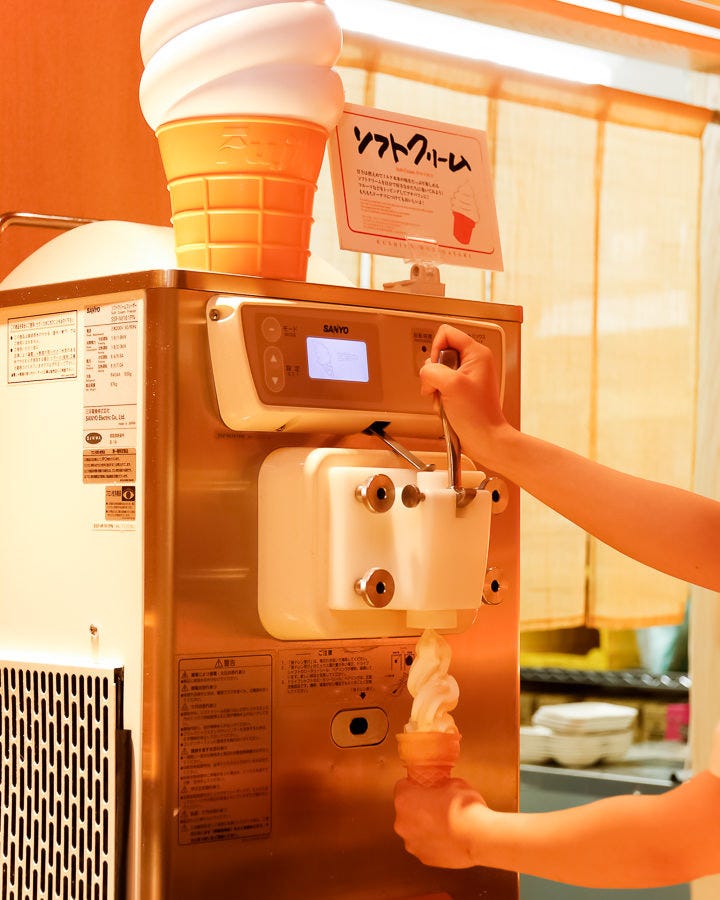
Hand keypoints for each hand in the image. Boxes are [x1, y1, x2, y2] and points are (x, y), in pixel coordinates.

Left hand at [393, 776, 488, 868]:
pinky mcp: (423, 858)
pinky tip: (447, 837)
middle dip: (417, 807)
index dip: (414, 785)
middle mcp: (402, 823)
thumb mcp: (452, 783)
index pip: (402, 787)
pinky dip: (432, 841)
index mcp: (404, 800)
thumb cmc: (463, 808)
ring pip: (413, 830)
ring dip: (423, 826)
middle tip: (436, 804)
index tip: (424, 787)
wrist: (478, 837)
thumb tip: (441, 787)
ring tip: (444, 823)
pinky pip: (424, 845)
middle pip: (405, 810)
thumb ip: (439, 784)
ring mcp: (411, 843)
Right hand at [419, 324, 510, 470]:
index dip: (436, 350)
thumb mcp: (450, 385)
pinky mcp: (460, 390)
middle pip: (439, 354)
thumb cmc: (478, 415)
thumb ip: (432, 370)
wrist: (485, 439)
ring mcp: (466, 377)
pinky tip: (446, 406)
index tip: (439, 368)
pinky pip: (439, 386)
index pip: (446, 333)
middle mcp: (472, 362)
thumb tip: (426, 371)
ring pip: (436, 372)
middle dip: (434, 373)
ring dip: (434, 388)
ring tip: (445, 400)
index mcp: (476, 353)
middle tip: (442, 387)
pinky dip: (437, 397)